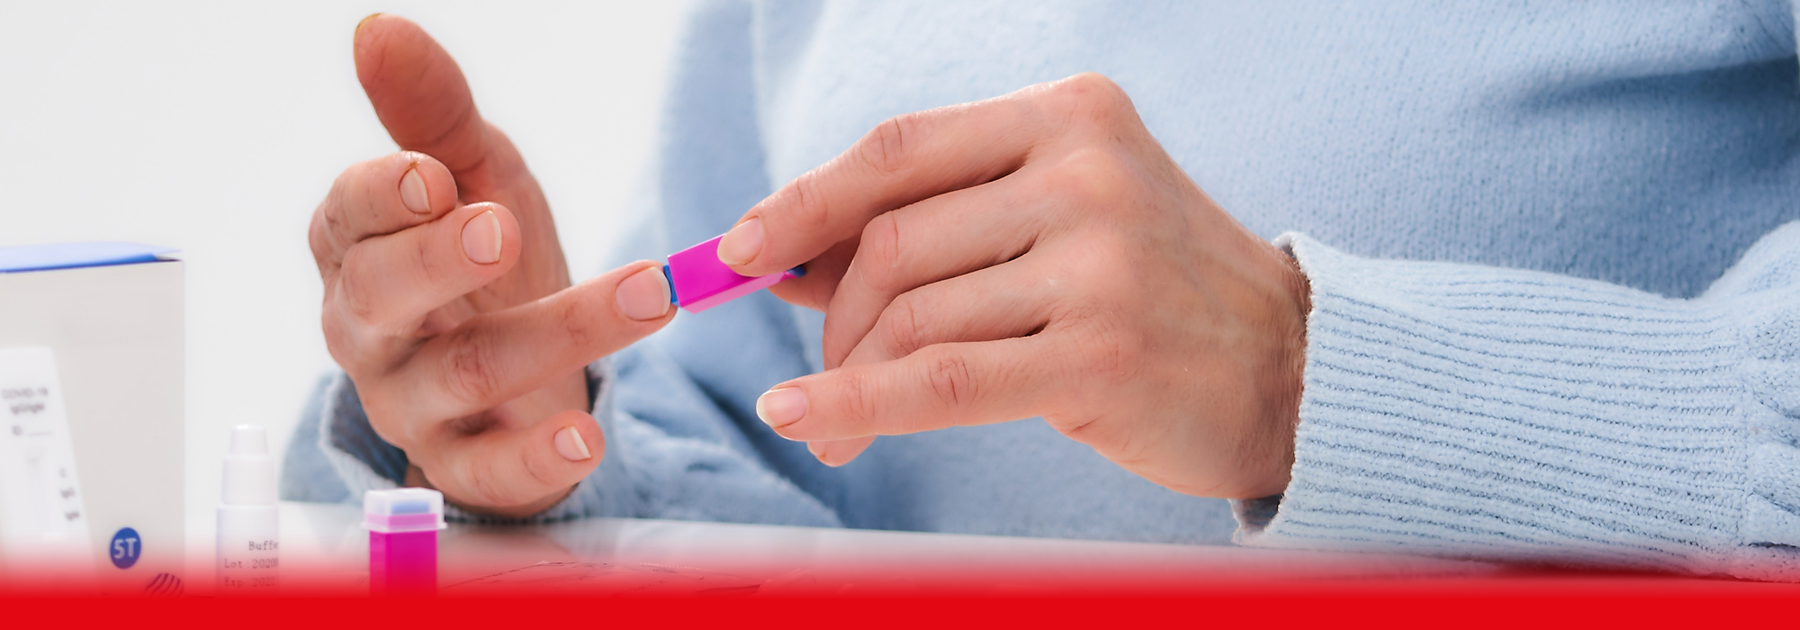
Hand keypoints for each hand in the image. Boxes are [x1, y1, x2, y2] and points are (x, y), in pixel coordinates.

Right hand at [309, 15, 675, 515]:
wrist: (521, 374)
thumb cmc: (483, 265)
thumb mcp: (475, 178)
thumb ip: (431, 111)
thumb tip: (378, 27)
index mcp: (357, 246)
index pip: (347, 215)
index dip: (383, 196)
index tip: (435, 176)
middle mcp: (368, 329)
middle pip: (382, 296)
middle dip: (440, 262)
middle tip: (501, 230)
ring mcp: (410, 404)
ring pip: (466, 373)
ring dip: (559, 333)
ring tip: (648, 297)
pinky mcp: (461, 468)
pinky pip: (489, 473)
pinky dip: (539, 459)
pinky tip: (588, 437)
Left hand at [720, 73, 1308, 498]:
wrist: (1287, 370)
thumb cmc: (1150, 292)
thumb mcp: (1055, 222)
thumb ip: (931, 226)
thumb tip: (777, 255)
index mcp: (1071, 117)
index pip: (898, 151)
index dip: (804, 202)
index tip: (739, 250)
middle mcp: (1086, 175)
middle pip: (892, 243)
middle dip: (831, 316)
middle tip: (818, 368)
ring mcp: (1100, 264)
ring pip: (909, 318)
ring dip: (848, 378)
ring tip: (834, 419)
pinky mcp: (1099, 356)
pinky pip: (938, 384)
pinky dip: (856, 408)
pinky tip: (810, 426)